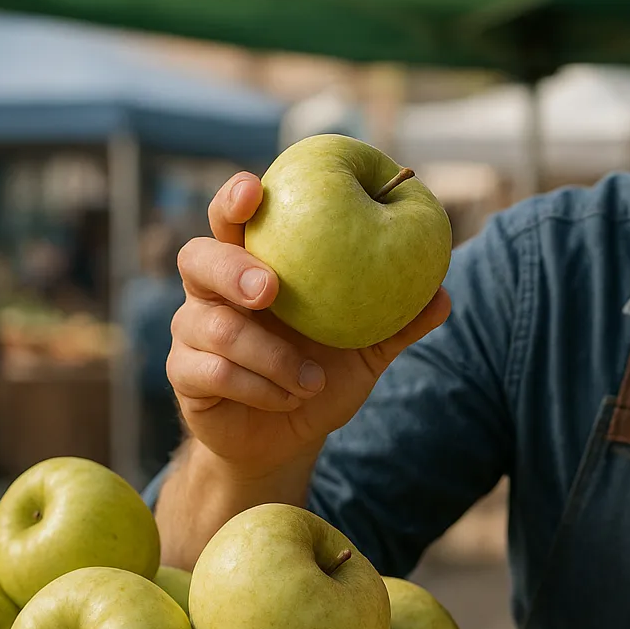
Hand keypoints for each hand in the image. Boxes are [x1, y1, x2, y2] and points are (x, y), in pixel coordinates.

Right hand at [167, 172, 451, 478]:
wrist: (289, 439)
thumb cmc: (322, 377)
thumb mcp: (366, 350)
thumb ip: (398, 322)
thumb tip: (443, 295)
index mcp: (253, 267)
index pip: (232, 220)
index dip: (234, 200)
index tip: (253, 189)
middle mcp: (213, 292)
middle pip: (198, 259)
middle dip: (234, 270)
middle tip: (271, 290)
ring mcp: (192, 332)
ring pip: (214, 327)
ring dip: (270, 356)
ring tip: (311, 380)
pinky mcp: (186, 375)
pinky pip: (214, 372)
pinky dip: (259, 387)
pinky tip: (289, 398)